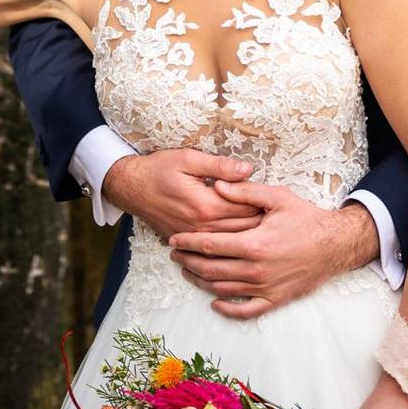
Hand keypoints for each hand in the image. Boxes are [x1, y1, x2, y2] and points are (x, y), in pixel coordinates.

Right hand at [102, 151, 261, 238]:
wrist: (131, 188)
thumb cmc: (159, 169)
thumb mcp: (189, 159)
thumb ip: (220, 165)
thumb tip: (248, 170)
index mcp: (206, 205)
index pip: (248, 209)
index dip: (264, 204)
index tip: (276, 199)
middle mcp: (201, 227)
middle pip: (244, 230)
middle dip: (262, 223)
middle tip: (277, 215)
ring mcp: (194, 237)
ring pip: (232, 242)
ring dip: (249, 235)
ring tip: (265, 227)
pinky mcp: (187, 242)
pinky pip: (215, 249)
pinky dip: (231, 244)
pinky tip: (241, 238)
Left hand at [167, 181, 378, 317]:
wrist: (336, 244)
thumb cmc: (307, 219)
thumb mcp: (278, 198)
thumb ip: (245, 192)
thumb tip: (216, 186)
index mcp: (254, 244)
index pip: (209, 245)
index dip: (187, 242)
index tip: (173, 239)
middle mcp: (256, 269)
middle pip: (210, 269)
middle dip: (187, 261)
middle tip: (174, 254)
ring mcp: (265, 287)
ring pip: (222, 289)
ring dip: (200, 282)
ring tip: (187, 271)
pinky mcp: (275, 299)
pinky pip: (246, 311)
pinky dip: (227, 309)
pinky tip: (215, 303)